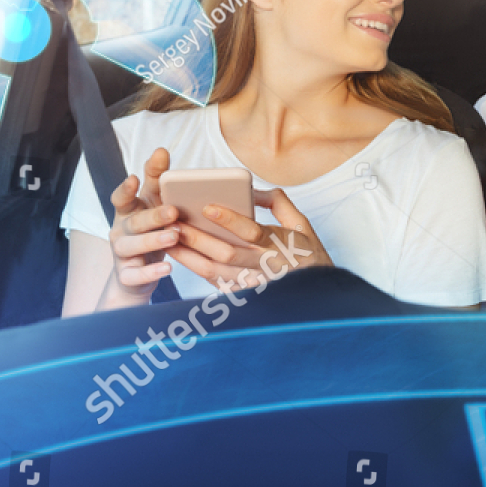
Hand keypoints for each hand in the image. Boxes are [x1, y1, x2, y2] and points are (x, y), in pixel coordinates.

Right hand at [105, 147, 180, 302]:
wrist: (136, 276)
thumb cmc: (148, 232)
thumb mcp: (152, 205)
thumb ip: (155, 180)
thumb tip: (161, 151)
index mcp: (127, 211)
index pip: (121, 198)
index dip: (125, 189)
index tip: (133, 179)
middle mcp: (121, 230)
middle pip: (134, 222)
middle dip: (153, 216)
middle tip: (173, 211)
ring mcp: (121, 253)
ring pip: (132, 246)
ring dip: (153, 241)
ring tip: (173, 237)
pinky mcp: (127, 275)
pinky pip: (136, 274)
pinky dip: (150, 272)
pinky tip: (167, 268)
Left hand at [168, 186, 333, 291]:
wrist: (317, 295)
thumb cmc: (309, 255)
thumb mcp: (303, 224)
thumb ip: (278, 203)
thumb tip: (252, 191)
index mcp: (281, 246)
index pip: (253, 232)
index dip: (230, 220)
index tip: (208, 207)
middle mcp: (265, 266)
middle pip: (225, 253)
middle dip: (197, 238)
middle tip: (175, 223)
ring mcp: (252, 283)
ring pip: (214, 271)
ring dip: (189, 255)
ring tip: (169, 238)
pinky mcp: (244, 294)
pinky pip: (214, 282)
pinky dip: (195, 269)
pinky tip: (181, 256)